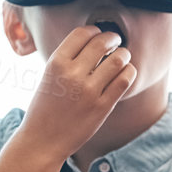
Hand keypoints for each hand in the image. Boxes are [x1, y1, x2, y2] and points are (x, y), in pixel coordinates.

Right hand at [14, 26, 134, 162]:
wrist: (42, 140)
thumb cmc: (45, 107)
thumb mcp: (48, 76)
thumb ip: (68, 60)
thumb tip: (93, 42)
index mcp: (56, 63)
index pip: (82, 33)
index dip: (95, 30)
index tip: (99, 34)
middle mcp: (72, 74)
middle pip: (102, 42)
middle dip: (113, 38)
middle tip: (115, 42)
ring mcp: (88, 91)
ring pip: (118, 59)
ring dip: (124, 54)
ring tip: (122, 57)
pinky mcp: (102, 106)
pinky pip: (124, 80)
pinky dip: (129, 72)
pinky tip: (126, 72)